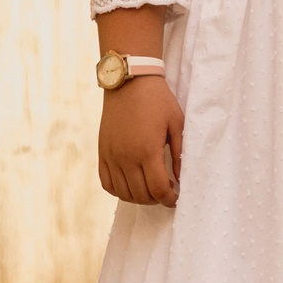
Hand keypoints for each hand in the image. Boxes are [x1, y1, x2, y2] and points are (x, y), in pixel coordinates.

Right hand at [98, 77, 184, 206]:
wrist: (129, 82)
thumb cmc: (158, 101)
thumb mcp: (177, 124)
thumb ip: (179, 154)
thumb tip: (180, 179)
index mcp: (147, 151)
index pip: (158, 189)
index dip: (170, 199)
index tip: (176, 197)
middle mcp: (126, 157)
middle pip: (141, 195)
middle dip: (157, 200)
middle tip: (166, 193)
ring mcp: (111, 156)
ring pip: (123, 193)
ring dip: (139, 198)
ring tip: (150, 190)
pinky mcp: (102, 152)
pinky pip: (106, 182)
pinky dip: (119, 191)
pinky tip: (131, 185)